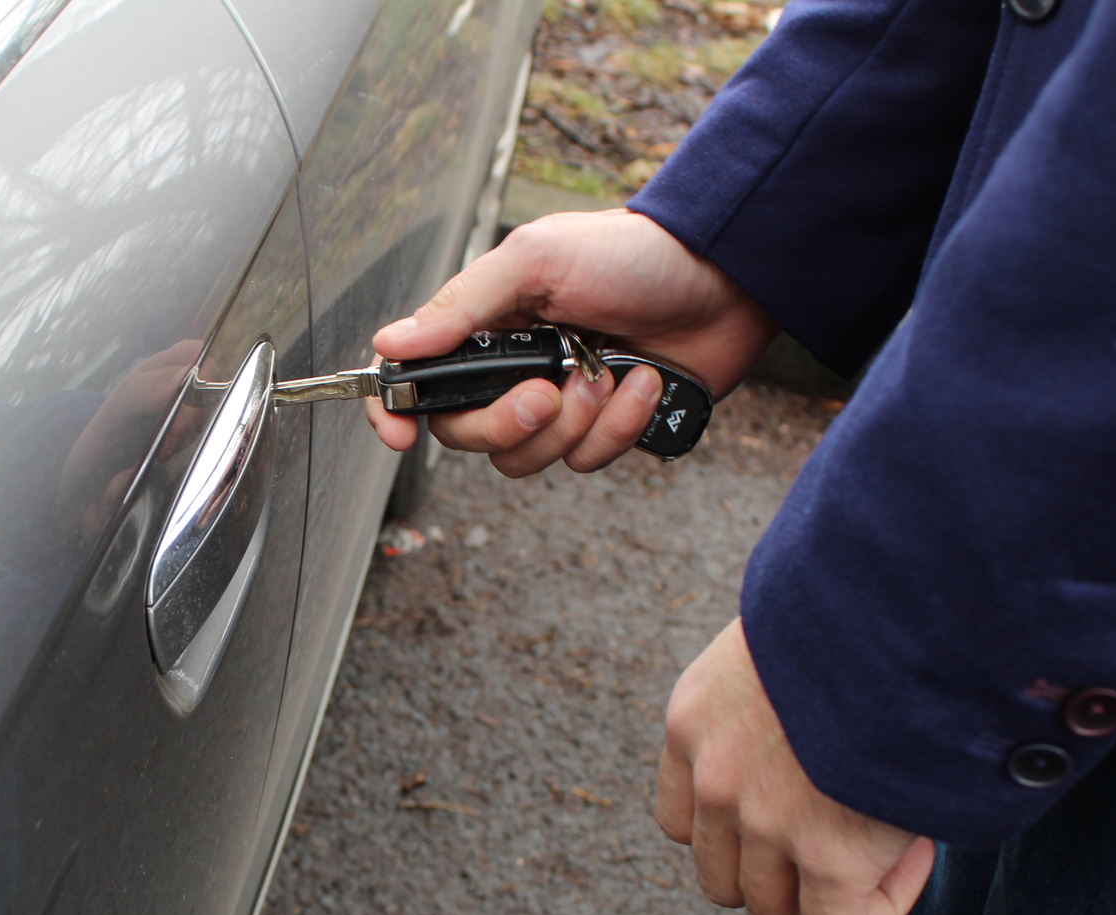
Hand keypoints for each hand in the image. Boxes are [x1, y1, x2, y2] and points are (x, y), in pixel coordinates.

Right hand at [366, 209, 776, 476]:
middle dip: (507, 422)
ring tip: (608, 372)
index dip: (396, 411)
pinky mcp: (603, 429)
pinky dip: (618, 426)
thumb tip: (390, 343)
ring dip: (574, 422)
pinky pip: (585, 460)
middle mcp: (512, 369)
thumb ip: (462, 305)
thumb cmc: (631, 254)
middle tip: (547, 393)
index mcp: (486, 326)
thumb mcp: (537, 260)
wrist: (724, 278)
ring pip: (526, 457)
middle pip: (467, 434)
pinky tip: (643, 383)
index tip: (400, 434)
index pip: (417, 379)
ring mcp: (558, 403)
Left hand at [657, 618, 936, 914]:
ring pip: (772, 911)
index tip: (809, 803)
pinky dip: (876, 908)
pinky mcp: (826, 855)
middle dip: (784, 870)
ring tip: (890, 835)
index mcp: (693, 720)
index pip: (685, 819)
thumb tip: (823, 732)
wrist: (913, 603)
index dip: (745, 831)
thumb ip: (781, 693)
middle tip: (852, 830)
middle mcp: (713, 777)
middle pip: (722, 877)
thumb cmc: (872, 605)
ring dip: (828, 892)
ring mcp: (762, 821)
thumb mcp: (793, 636)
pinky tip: (918, 850)